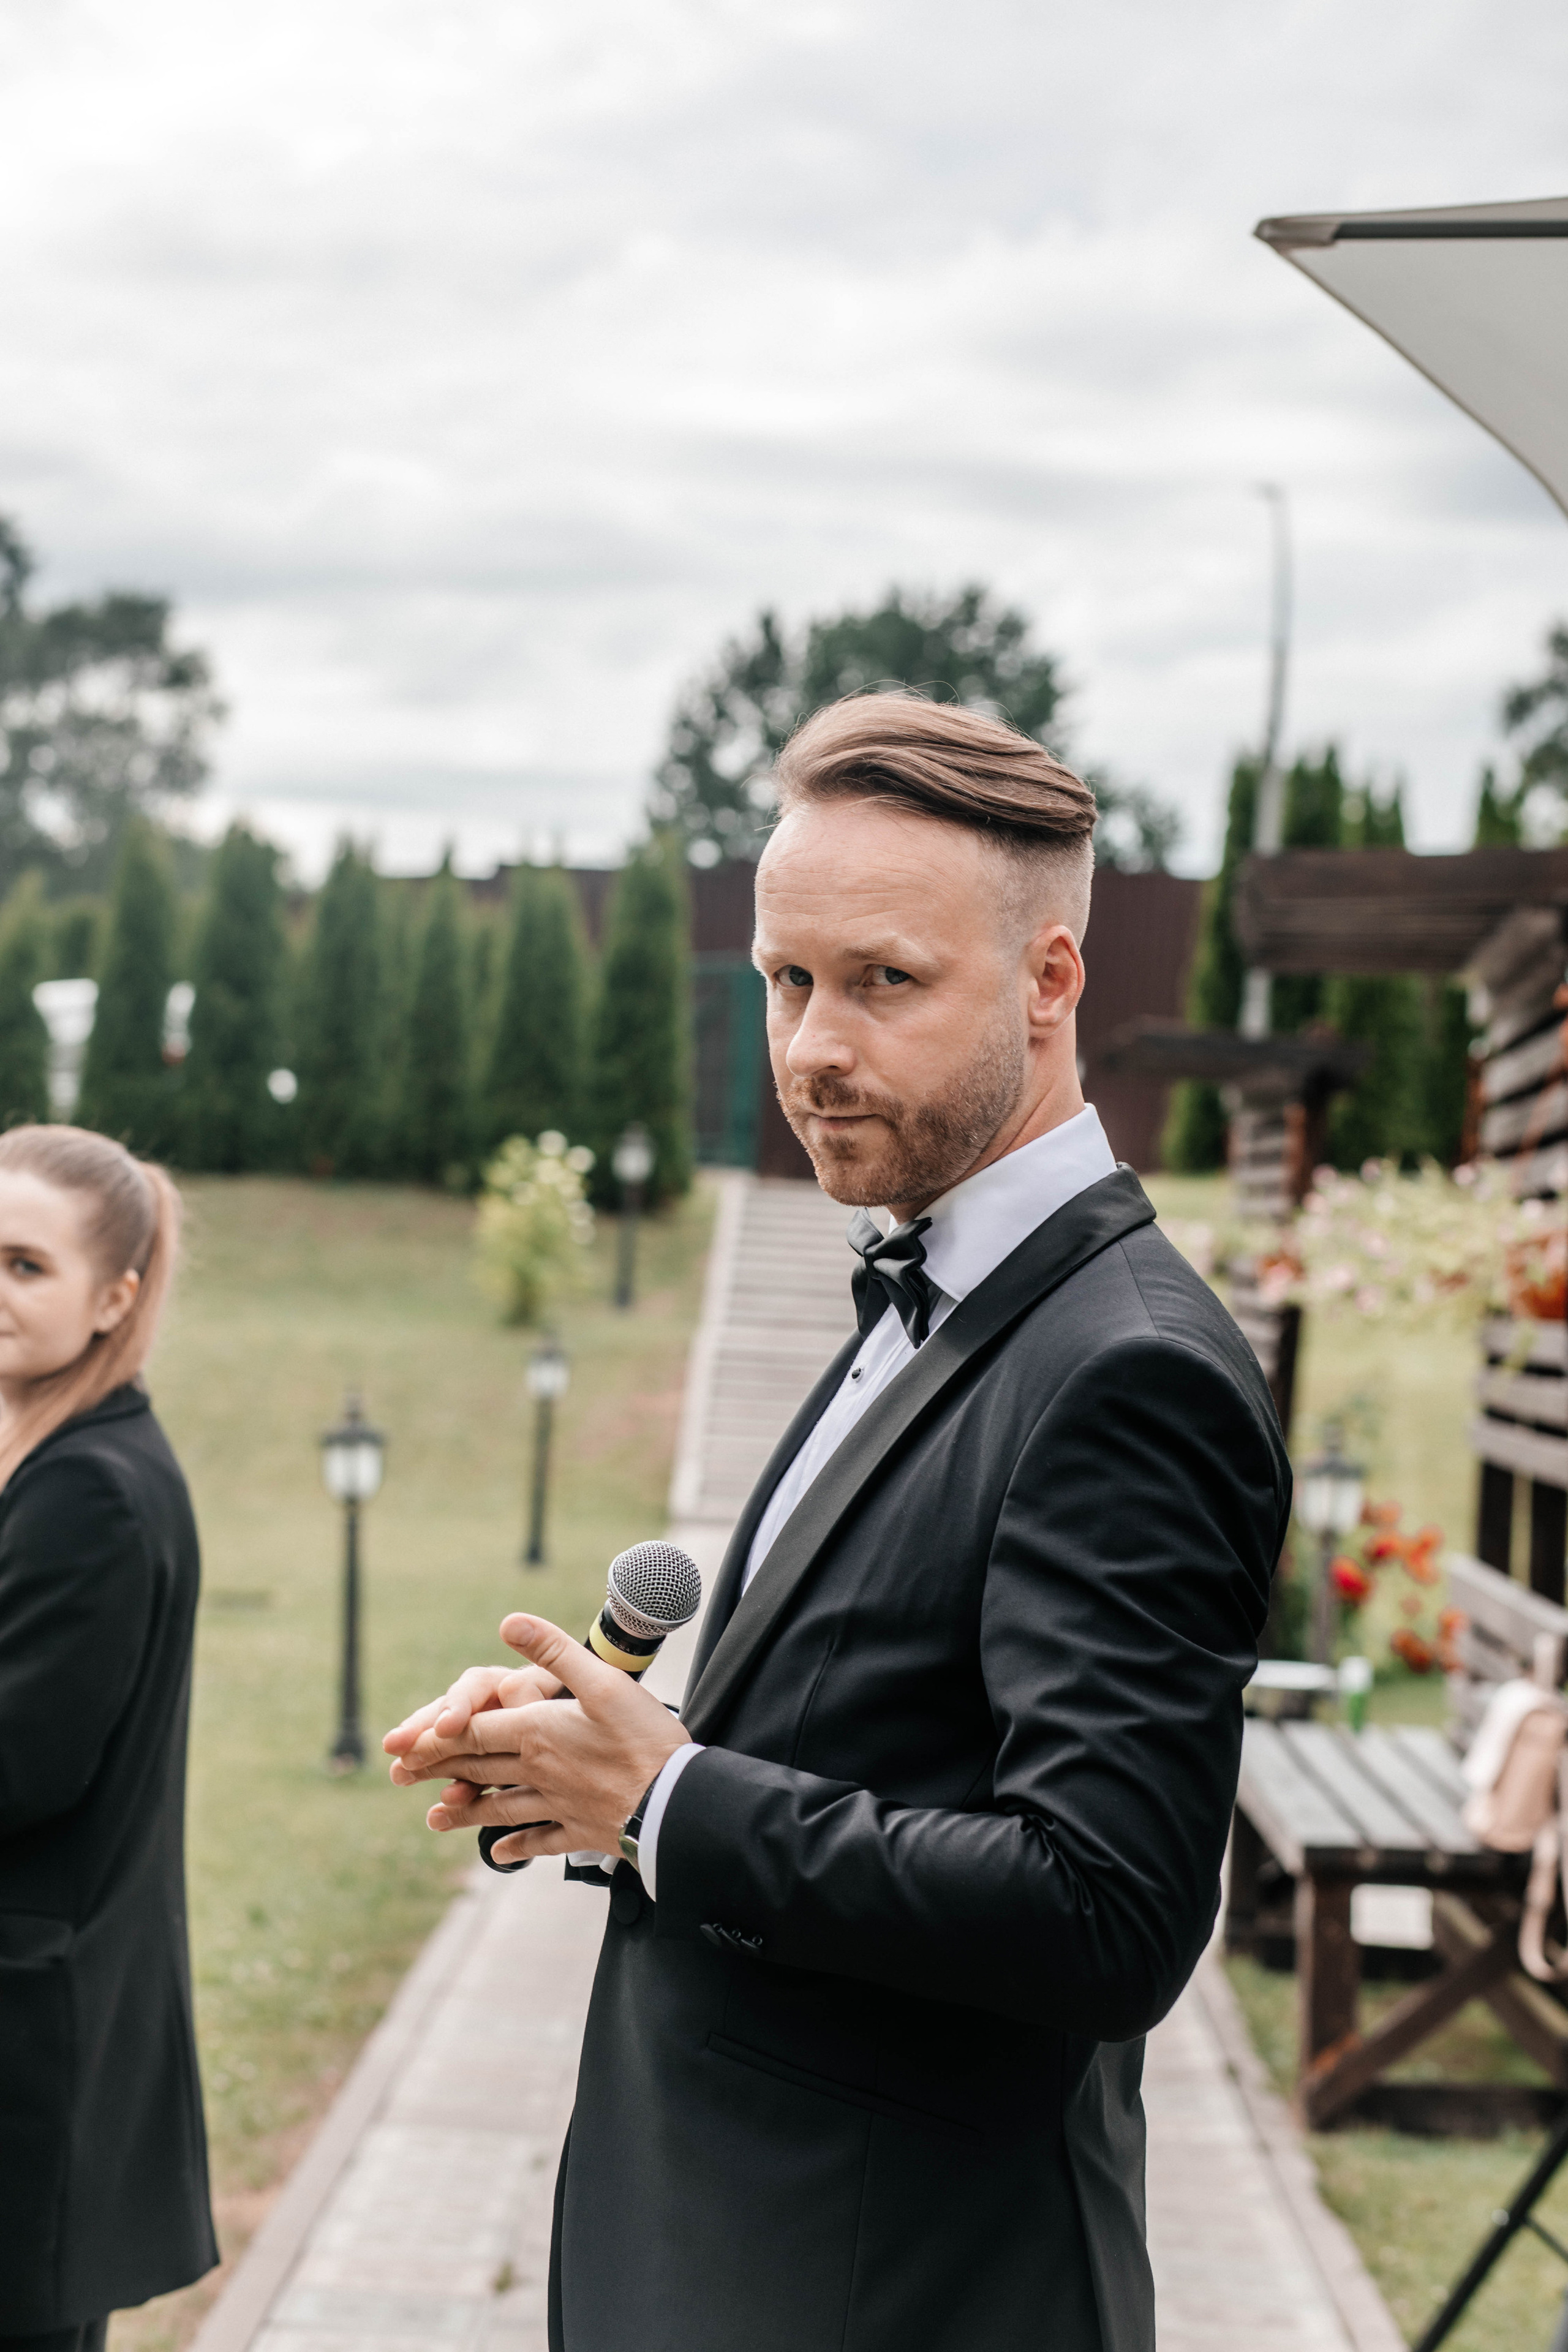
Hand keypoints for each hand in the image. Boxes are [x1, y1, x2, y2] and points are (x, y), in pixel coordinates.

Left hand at [385, 1612, 690, 1864]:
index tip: (401, 1745)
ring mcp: (557, 1806)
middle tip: (400, 1777)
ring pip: (500, 1808)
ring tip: (435, 1818)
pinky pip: (539, 1841)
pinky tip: (499, 1853)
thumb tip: (508, 1621)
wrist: (676, 1802)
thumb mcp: (602, 1680)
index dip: (434, 1737)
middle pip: (477, 1769)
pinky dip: (516, 1847)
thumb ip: (554, 1651)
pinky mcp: (580, 1832)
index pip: (472, 1732)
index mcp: (537, 1732)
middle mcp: (538, 1771)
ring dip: (465, 1811)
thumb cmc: (643, 1737)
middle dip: (436, 1770)